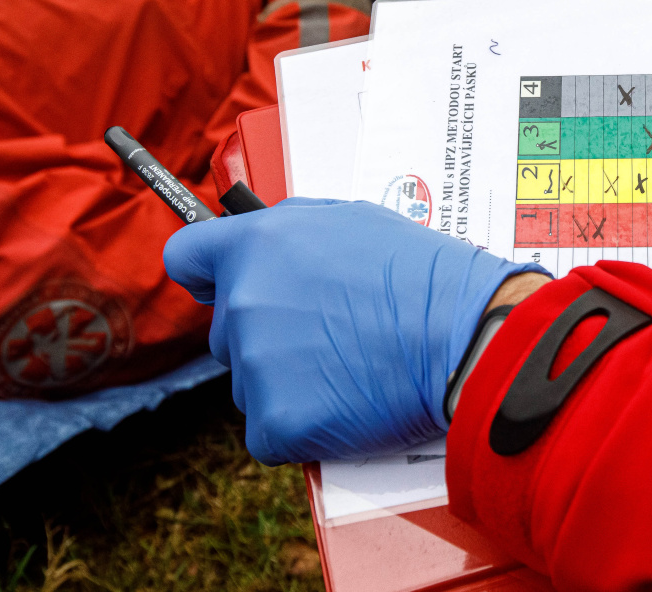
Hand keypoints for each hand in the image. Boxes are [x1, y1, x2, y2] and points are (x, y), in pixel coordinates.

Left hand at [163, 198, 549, 463]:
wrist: (464, 336)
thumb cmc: (423, 277)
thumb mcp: (353, 220)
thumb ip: (290, 232)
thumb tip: (262, 247)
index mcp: (257, 246)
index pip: (186, 256)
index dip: (207, 273)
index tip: (219, 284)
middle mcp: (245, 304)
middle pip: (225, 332)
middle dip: (266, 334)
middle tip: (329, 334)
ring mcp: (256, 367)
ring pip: (251, 382)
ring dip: (287, 381)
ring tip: (350, 367)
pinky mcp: (275, 423)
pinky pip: (272, 431)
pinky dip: (303, 426)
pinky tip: (347, 403)